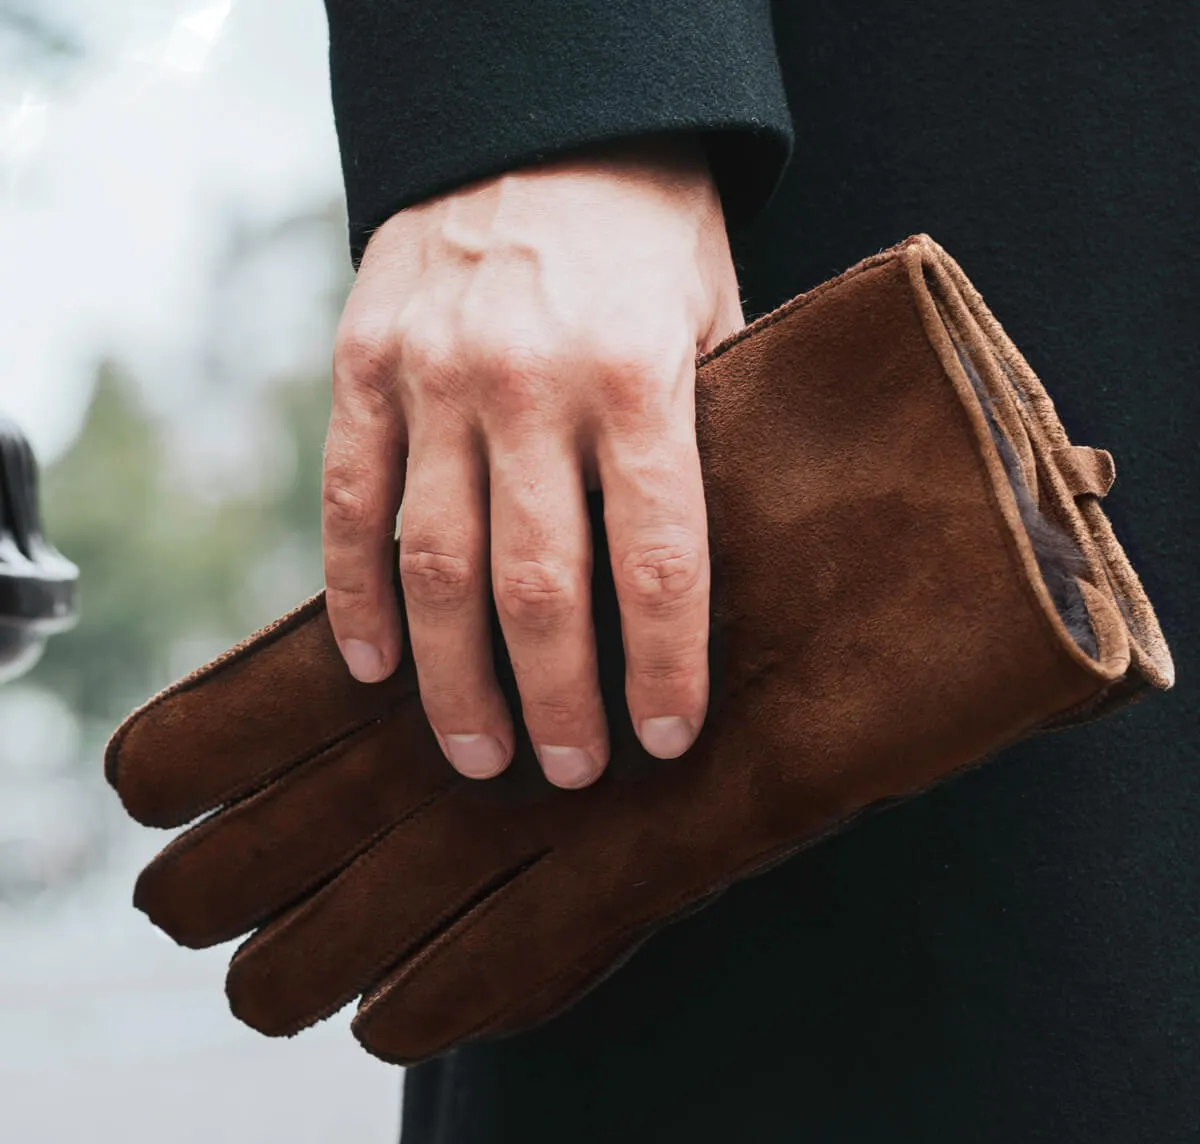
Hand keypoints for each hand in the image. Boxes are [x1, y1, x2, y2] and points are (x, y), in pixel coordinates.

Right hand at [323, 132, 745, 788]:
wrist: (540, 125)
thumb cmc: (646, 238)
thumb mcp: (713, 321)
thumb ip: (705, 440)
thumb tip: (704, 578)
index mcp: (639, 379)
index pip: (658, 560)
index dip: (665, 666)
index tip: (667, 740)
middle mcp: (529, 386)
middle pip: (538, 588)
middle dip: (556, 699)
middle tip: (566, 772)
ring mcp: (434, 378)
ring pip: (435, 565)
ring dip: (454, 680)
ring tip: (478, 754)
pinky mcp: (364, 367)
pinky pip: (348, 503)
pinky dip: (357, 596)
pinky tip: (376, 667)